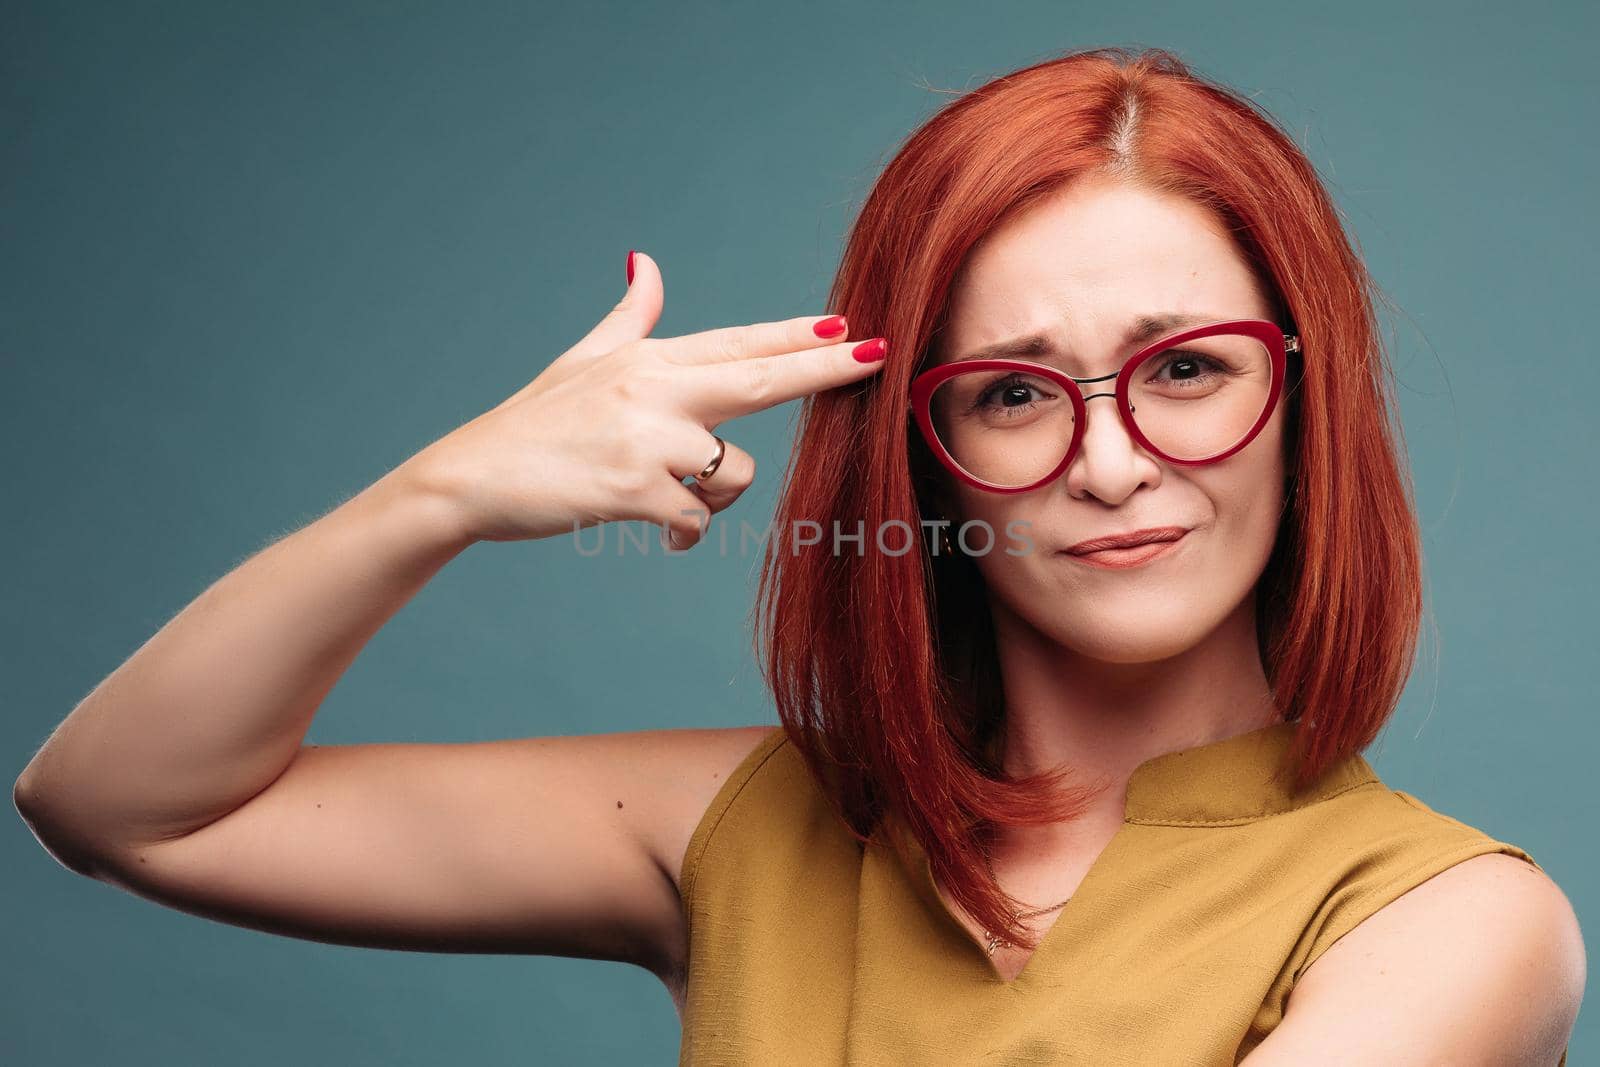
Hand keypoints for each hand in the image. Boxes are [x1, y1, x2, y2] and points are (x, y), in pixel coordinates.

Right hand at [399, 250, 889, 547]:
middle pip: (758, 379)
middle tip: (877, 357)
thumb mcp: (583, 359)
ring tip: (667, 498)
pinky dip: (686, 531)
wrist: (470, 477)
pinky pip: (697, 517)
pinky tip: (658, 529)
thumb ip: (631, 317)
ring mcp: (643, 439)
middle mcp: (651, 389)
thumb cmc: (534, 423)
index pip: (739, 344)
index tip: (849, 327)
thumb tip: (647, 262)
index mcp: (647, 358)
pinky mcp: (633, 489)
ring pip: (731, 472)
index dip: (798, 337)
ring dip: (715, 496)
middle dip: (823, 370)